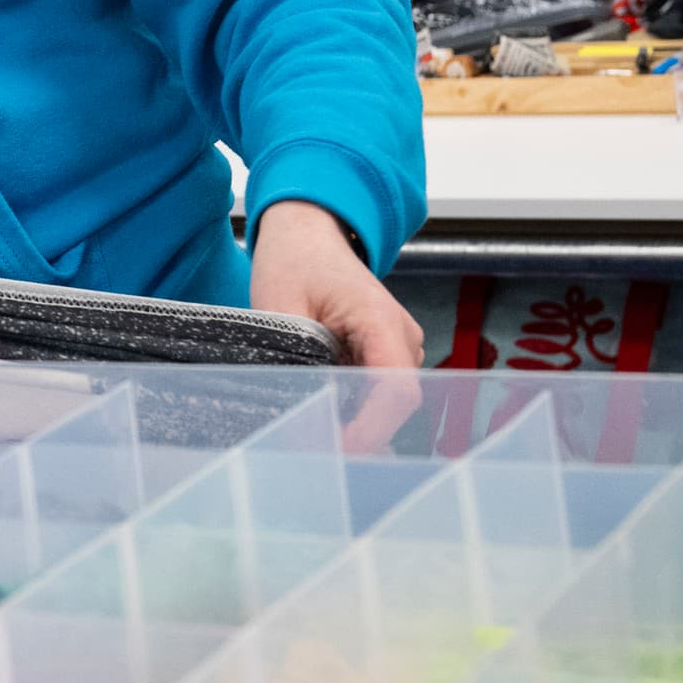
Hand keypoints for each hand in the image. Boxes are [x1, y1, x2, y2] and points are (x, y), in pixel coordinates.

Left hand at [253, 200, 423, 450]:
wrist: (307, 233)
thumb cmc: (294, 261)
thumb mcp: (280, 307)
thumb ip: (294, 357)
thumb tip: (297, 409)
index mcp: (380, 318)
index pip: (396, 390)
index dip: (371, 429)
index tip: (335, 449)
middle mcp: (402, 335)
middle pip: (396, 403)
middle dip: (360, 433)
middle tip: (312, 448)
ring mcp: (399, 344)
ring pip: (388, 401)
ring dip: (357, 421)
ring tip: (311, 431)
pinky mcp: (388, 351)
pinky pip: (379, 390)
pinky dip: (355, 406)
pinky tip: (323, 413)